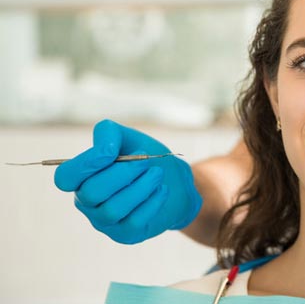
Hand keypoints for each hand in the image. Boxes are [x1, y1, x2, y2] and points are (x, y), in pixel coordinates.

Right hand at [54, 119, 201, 243]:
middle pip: (91, 192)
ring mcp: (105, 221)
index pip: (64, 178)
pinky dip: (152, 202)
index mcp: (81, 177)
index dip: (85, 164)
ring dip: (141, 187)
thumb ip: (109, 133)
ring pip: (113, 209)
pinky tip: (162, 189)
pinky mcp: (126, 234)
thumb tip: (105, 150)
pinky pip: (134, 221)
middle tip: (146, 161)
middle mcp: (87, 202)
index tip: (112, 151)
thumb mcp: (127, 137)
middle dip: (123, 173)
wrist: (176, 182)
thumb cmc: (144, 158)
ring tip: (158, 173)